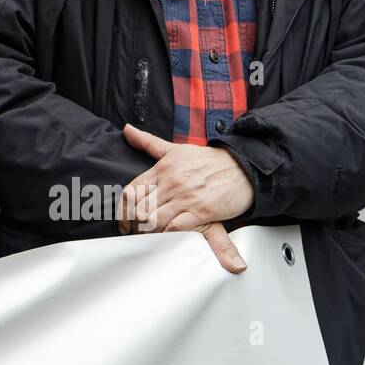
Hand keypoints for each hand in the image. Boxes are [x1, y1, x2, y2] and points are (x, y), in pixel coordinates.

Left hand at [119, 124, 252, 273]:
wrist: (242, 168)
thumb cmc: (207, 161)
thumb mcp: (175, 149)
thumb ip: (148, 142)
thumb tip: (127, 129)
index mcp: (162, 168)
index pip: (132, 190)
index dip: (123, 208)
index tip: (123, 220)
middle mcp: (171, 183)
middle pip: (140, 208)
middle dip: (134, 223)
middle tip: (134, 231)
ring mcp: (186, 198)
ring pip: (154, 220)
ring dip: (148, 231)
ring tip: (149, 235)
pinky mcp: (201, 212)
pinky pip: (175, 228)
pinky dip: (166, 234)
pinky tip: (166, 236)